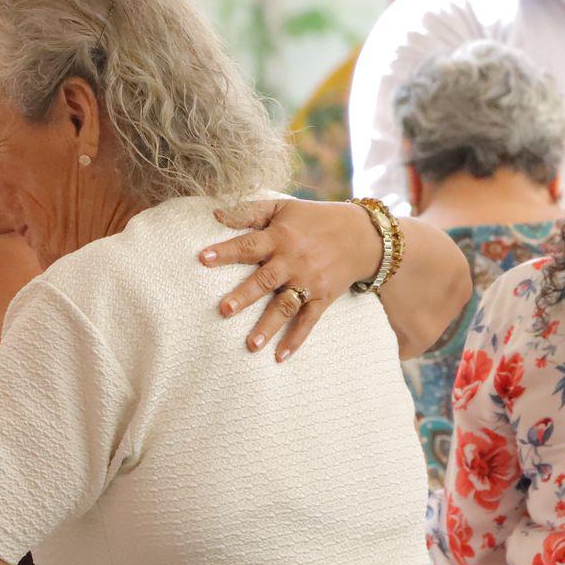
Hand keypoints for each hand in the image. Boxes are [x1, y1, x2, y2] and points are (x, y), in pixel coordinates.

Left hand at [198, 198, 381, 360]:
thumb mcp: (283, 207)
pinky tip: (280, 357)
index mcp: (280, 237)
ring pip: (285, 306)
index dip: (226, 251)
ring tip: (250, 345)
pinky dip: (295, 340)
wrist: (362, 235)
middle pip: (265, 280)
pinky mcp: (323, 298)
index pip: (248, 245)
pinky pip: (308, 321)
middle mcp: (293, 261)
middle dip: (245, 295)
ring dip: (268, 326)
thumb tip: (214, 212)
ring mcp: (309, 281)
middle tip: (224, 310)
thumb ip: (249, 211)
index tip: (202, 259)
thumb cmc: (313, 219)